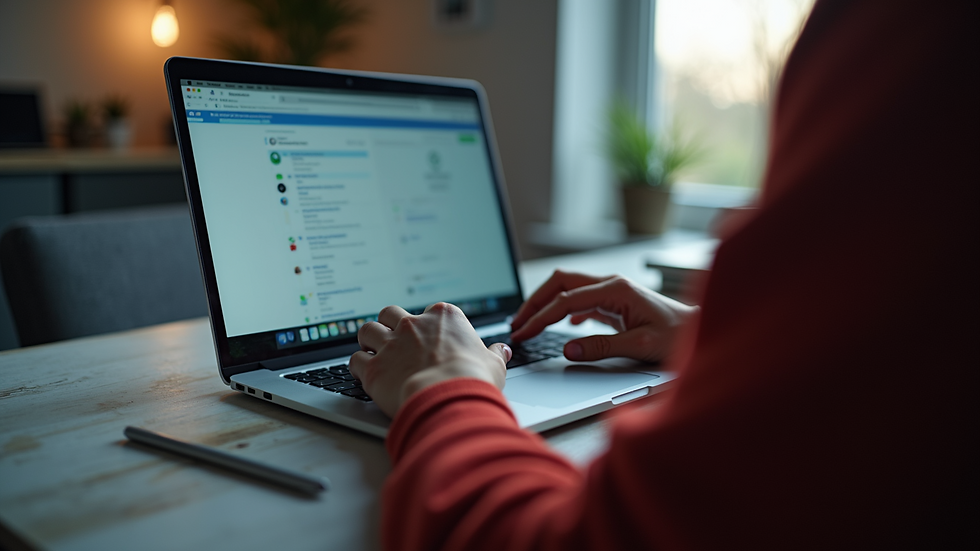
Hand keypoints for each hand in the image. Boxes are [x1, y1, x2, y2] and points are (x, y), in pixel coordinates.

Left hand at [350, 303, 511, 417]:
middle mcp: (413, 325)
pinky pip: (355, 360)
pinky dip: (358, 366)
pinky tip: (363, 374)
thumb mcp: (493, 364)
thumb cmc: (473, 379)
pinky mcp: (374, 368)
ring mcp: (391, 345)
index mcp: (443, 317)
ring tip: (373, 352)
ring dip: (368, 340)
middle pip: (390, 313)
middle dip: (389, 325)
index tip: (427, 339)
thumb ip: (494, 354)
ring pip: (367, 330)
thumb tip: (502, 351)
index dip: (425, 327)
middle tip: (393, 340)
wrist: (449, 398)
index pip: (427, 312)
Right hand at [510, 270, 697, 362]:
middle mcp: (612, 284)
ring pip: (568, 288)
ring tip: (529, 324)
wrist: (700, 330)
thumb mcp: (640, 346)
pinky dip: (563, 309)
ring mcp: (612, 291)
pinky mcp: (615, 301)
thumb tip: (569, 349)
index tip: (523, 333)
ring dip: (546, 303)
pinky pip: (580, 298)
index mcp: (616, 290)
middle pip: (560, 283)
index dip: (540, 317)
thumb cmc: (678, 336)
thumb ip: (603, 347)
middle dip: (535, 302)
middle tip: (517, 324)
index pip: (565, 300)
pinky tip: (561, 326)